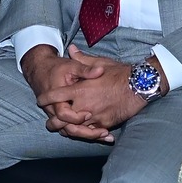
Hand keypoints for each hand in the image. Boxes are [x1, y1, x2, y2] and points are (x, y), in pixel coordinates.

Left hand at [34, 46, 148, 141]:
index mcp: (80, 89)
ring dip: (69, 130)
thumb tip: (71, 49)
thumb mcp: (99, 63)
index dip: (45, 99)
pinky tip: (84, 133)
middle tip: (51, 121)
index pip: (55, 96)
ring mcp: (94, 116)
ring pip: (74, 129)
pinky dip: (87, 134)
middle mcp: (84, 105)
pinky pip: (91, 133)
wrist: (140, 85)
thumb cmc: (120, 72)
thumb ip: (81, 60)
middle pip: (60, 119)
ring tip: (65, 129)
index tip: (41, 100)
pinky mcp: (105, 124)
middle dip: (53, 121)